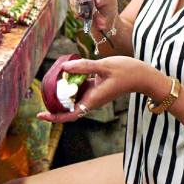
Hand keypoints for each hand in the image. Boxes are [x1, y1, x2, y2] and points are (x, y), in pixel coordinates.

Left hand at [37, 56, 151, 122]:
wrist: (143, 76)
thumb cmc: (127, 72)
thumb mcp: (104, 66)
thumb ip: (83, 66)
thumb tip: (64, 67)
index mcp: (93, 100)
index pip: (70, 115)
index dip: (54, 117)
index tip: (40, 114)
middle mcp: (92, 100)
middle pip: (69, 107)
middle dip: (55, 101)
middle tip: (44, 89)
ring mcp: (95, 95)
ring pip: (75, 96)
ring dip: (64, 90)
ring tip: (54, 78)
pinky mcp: (98, 88)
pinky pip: (81, 88)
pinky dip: (73, 82)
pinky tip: (69, 71)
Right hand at [69, 0, 118, 32]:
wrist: (104, 14)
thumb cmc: (108, 2)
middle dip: (84, 2)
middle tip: (93, 12)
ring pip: (75, 1)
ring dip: (86, 13)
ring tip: (99, 20)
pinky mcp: (72, 2)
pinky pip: (75, 10)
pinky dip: (84, 17)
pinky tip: (91, 20)